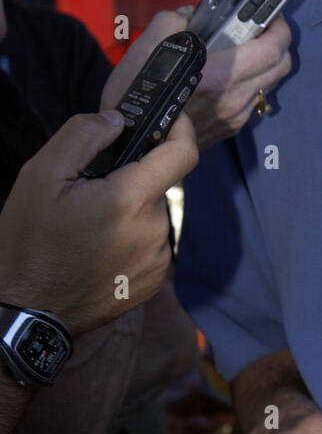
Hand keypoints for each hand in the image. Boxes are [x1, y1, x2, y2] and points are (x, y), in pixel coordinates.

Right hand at [0, 107, 197, 334]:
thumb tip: (118, 119)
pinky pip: (152, 245)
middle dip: (132, 179)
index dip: (180, 129)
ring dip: (130, 211)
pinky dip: (132, 239)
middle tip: (90, 191)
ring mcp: (157, 261)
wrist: (26, 314)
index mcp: (130, 200)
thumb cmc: (29, 243)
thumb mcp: (41, 176)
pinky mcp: (154, 283)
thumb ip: (83, 135)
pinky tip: (99, 249)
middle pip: (158, 185)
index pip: (182, 153)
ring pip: (152, 215)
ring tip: (89, 227)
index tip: (171, 119)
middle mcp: (154, 230)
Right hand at [102, 10, 292, 151]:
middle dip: (278, 43)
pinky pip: (253, 101)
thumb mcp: (147, 48)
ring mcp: (235, 118)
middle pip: (281, 67)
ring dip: (265, 66)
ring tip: (244, 51)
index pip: (274, 49)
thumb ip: (173, 21)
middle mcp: (236, 99)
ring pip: (269, 85)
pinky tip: (229, 76)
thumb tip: (189, 16)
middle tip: (260, 29)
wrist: (127, 145)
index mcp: (222, 76)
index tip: (270, 15)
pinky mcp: (229, 130)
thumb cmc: (135, 95)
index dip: (279, 27)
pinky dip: (251, 84)